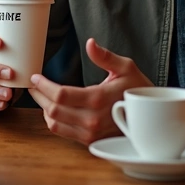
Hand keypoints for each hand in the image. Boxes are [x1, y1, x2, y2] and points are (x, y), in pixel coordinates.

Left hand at [27, 38, 152, 143]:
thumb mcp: (126, 67)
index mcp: (98, 99)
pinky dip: (53, 120)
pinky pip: (62, 132)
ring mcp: (90, 132)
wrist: (152, 118)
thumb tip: (90, 43)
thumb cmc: (138, 90)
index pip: (60, 94)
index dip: (44, 85)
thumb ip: (105, 57)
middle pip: (53, 109)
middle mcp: (92, 119)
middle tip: (33, 84)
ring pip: (54, 123)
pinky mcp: (89, 140)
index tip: (36, 77)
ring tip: (40, 95)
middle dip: (38, 95)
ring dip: (43, 109)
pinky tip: (53, 109)